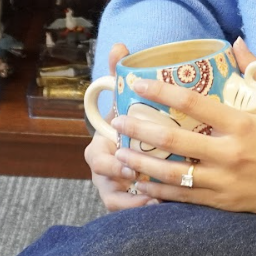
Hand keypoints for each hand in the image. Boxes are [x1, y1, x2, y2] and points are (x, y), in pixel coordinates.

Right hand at [84, 43, 154, 211]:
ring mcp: (114, 187)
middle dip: (120, 179)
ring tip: (153, 198)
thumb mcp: (126, 98)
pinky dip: (140, 208)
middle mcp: (105, 170)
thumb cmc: (133, 119)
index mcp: (103, 145)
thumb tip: (120, 44)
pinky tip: (160, 207)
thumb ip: (120, 72)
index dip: (107, 159)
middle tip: (139, 176)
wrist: (134, 145)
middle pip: (104, 181)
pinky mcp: (127, 201)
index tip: (125, 156)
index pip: (95, 155)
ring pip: (116, 200)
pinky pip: (129, 210)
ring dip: (132, 199)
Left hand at [111, 38, 255, 216]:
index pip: (193, 102)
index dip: (161, 91)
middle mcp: (229, 153)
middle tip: (116, 122)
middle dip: (140, 130)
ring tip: (120, 153)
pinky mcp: (223, 202)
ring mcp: (224, 181)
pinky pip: (184, 197)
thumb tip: (234, 41)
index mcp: (242, 124)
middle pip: (174, 140)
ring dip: (142, 163)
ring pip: (173, 173)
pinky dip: (159, 191)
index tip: (138, 83)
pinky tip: (140, 183)